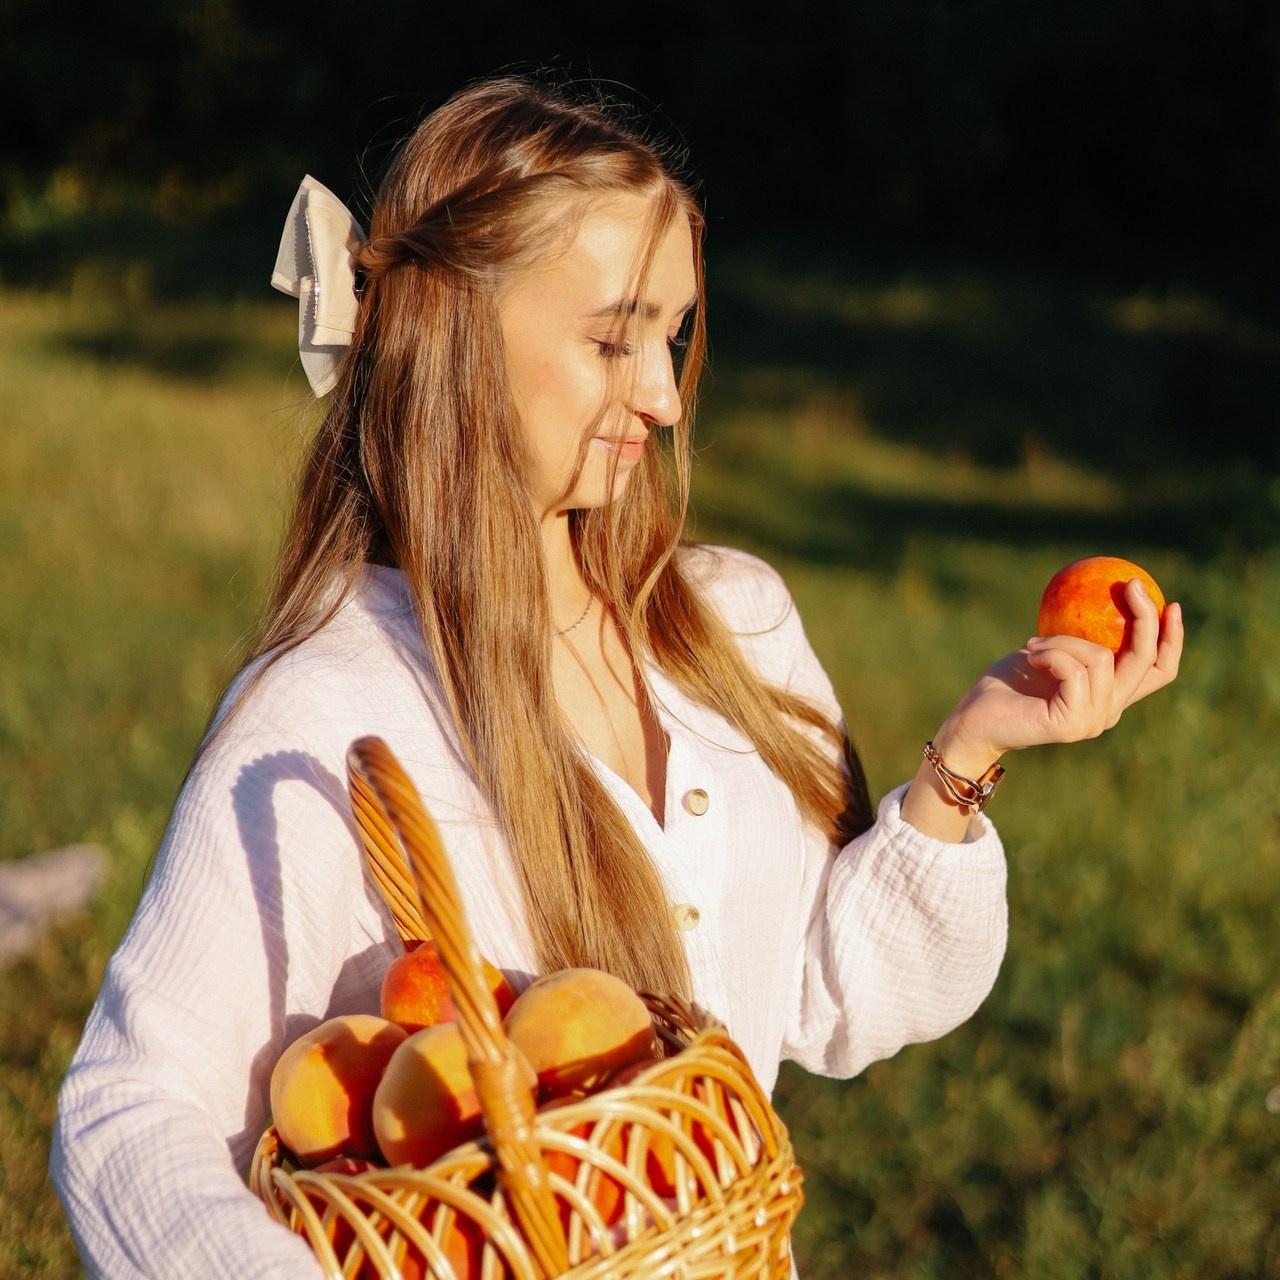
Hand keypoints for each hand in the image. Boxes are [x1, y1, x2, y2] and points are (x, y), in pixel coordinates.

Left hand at [936, 578, 1183, 770]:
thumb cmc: (1007, 683)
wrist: (975, 720)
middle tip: (1131, 584)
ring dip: (1063, 640)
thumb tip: (1102, 592)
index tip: (1170, 603)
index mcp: (1109, 695)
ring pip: (1101, 657)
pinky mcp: (1072, 723)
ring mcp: (1094, 720)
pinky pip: (1074, 669)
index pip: (1158, 670)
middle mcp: (1110, 711)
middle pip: (1146, 661)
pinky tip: (1031, 655)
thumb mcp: (1049, 649)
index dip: (1172, 638)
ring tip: (1034, 644)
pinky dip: (1051, 653)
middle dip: (1145, 618)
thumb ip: (1078, 637)